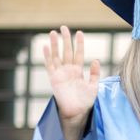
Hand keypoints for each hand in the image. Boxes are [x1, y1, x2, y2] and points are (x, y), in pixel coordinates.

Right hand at [43, 25, 100, 139]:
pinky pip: (49, 65)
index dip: (79, 43)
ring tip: (53, 32)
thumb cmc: (85, 102)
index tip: (80, 32)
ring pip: (56, 56)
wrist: (77, 113)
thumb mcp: (94, 86)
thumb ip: (94, 73)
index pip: (78, 54)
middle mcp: (68, 71)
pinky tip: (45, 47)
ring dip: (54, 44)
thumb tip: (95, 60)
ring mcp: (60, 74)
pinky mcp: (53, 79)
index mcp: (78, 71)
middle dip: (65, 39)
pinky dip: (47, 56)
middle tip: (63, 27)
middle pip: (66, 51)